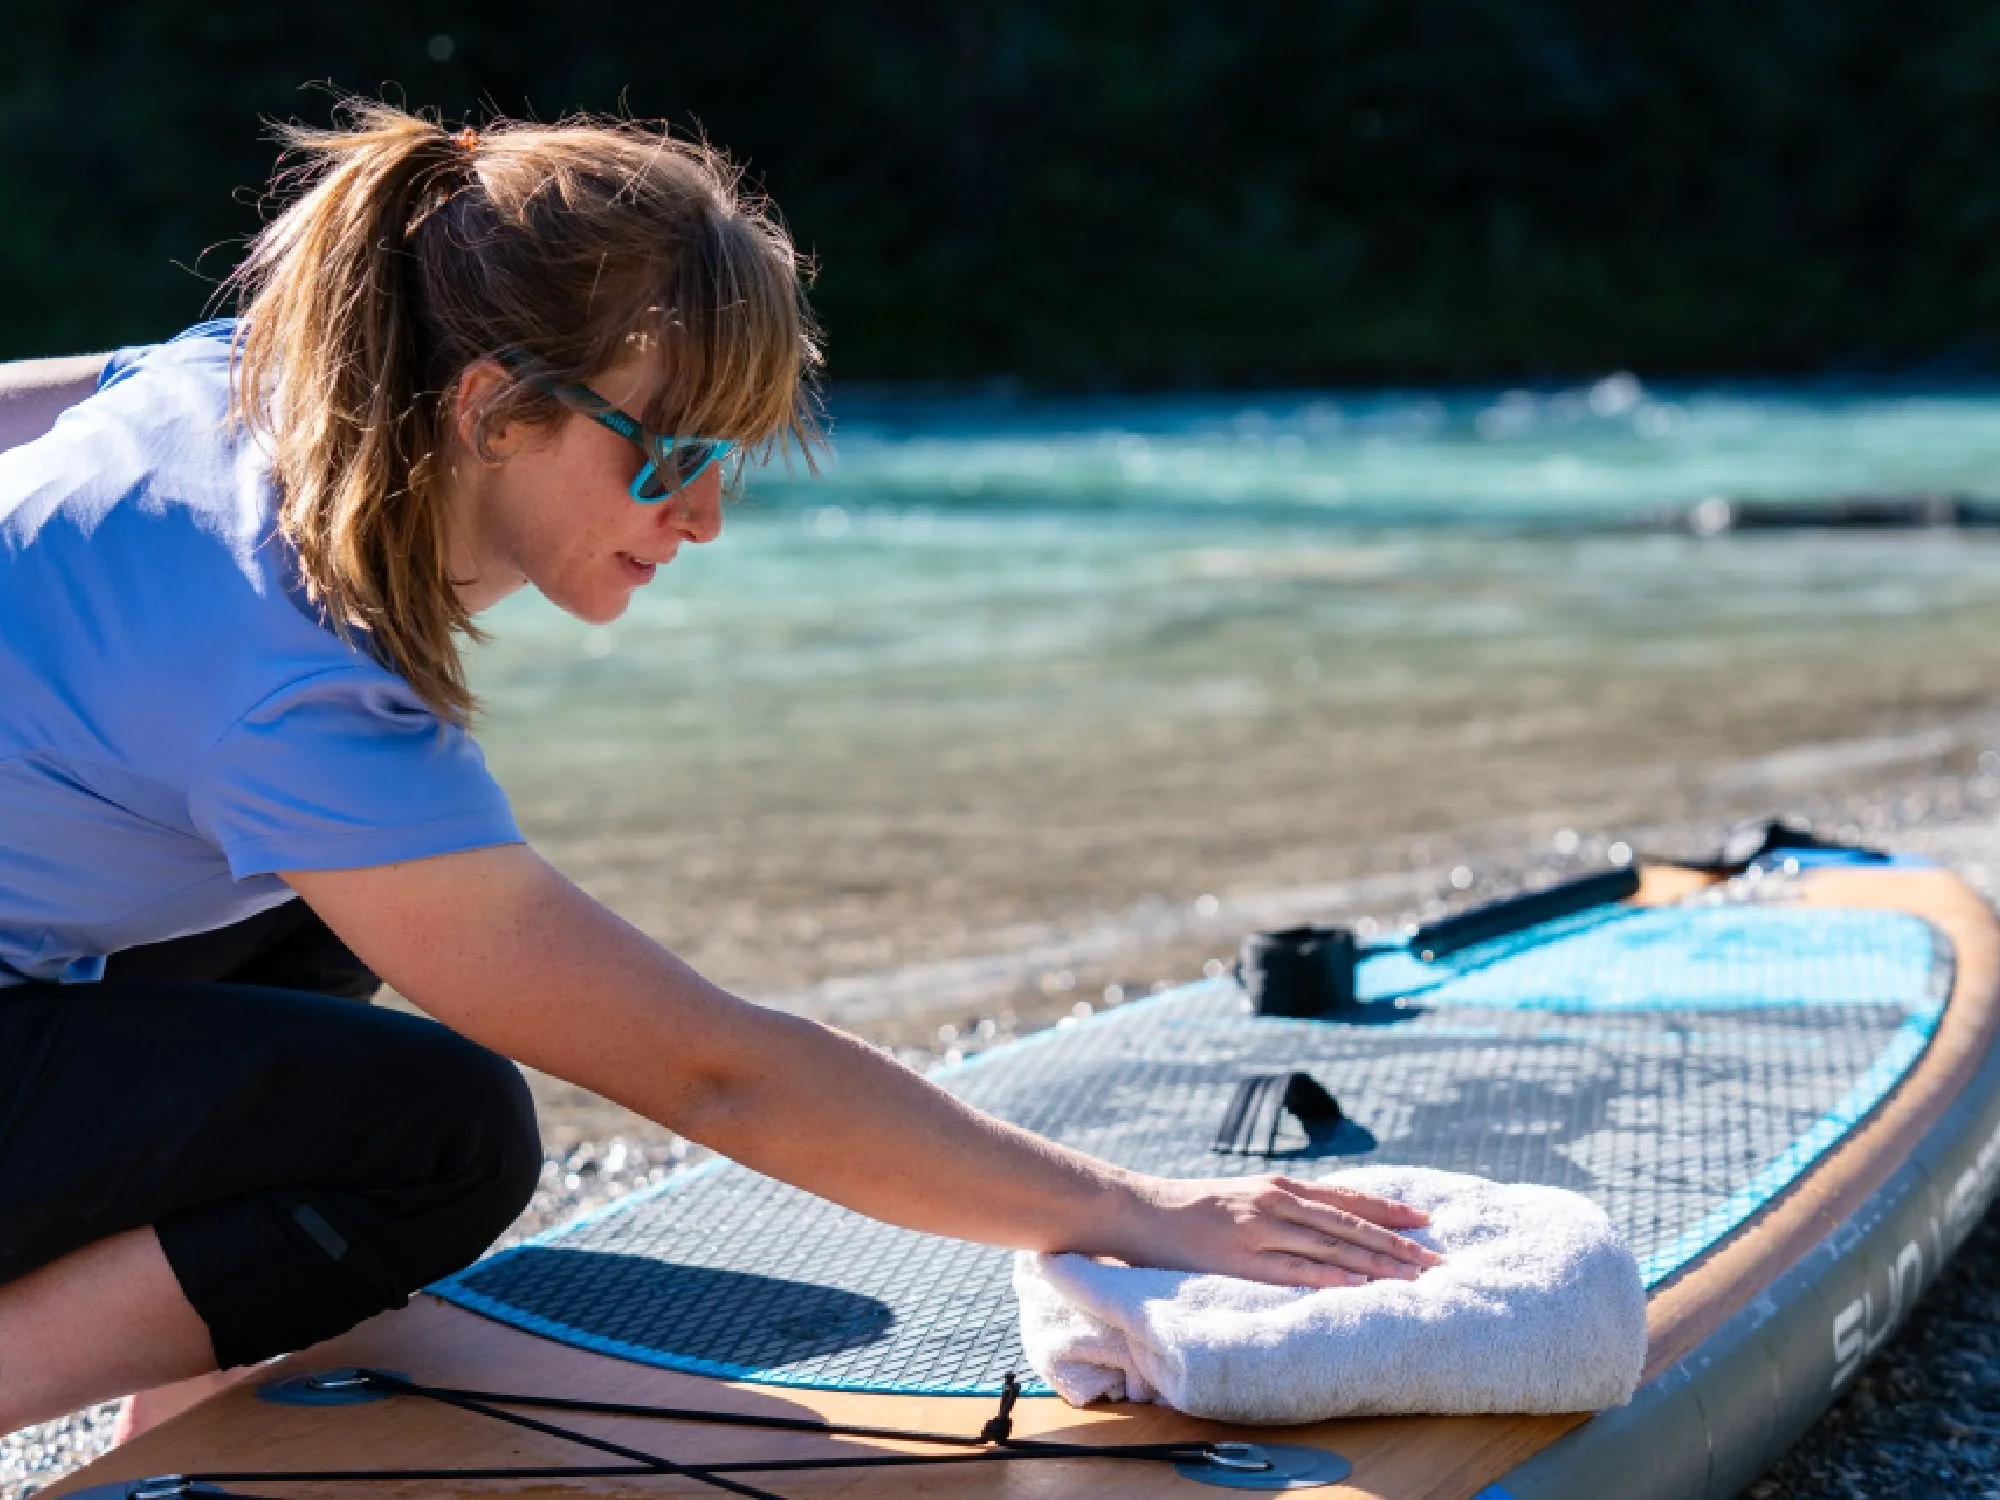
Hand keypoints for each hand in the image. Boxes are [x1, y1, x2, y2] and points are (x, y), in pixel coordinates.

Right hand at [1105, 1174, 1442, 1288]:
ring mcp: (1259, 1231)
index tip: (1426, 1222)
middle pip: (1350, 1225)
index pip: (1346, 1200)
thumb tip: (1319, 1221)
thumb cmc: (1188, 1208)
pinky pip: (1294, 1270)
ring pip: (1332, 1248)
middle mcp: (1275, 1203)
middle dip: (1398, 1244)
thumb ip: (1279, 1207)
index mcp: (1278, 1188)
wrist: (1137, 1211)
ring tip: (1415, 1279)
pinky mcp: (1241, 1259)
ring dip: (1378, 1264)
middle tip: (1437, 1260)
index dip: (1388, 1210)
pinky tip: (1360, 1285)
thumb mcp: (1241, 1196)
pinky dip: (1331, 1277)